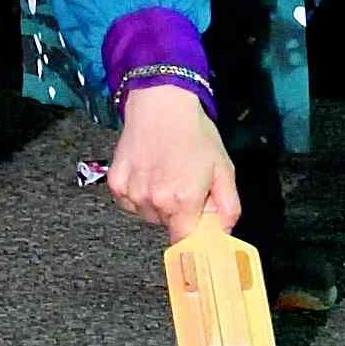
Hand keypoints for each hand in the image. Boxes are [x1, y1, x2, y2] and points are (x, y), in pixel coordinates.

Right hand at [106, 84, 240, 241]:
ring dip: (157, 205)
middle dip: (179, 214)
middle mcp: (154, 200)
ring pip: (147, 215)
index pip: (185, 243)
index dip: (194, 240)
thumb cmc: (194, 133)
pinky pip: (128, 202)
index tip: (198, 231)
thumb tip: (224, 233)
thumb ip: (229, 208)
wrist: (160, 101)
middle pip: (167, 226)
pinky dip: (137, 195)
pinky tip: (146, 174)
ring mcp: (132, 191)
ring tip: (164, 176)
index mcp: (183, 201)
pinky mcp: (115, 181)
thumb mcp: (224, 170)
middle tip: (185, 187)